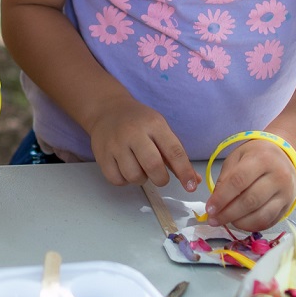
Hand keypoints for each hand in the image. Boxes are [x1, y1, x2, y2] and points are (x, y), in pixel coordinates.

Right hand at [84, 97, 199, 191]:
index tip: (191, 186)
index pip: (174, 151)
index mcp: (154, 124)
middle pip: (153, 166)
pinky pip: (117, 180)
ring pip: (134, 176)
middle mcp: (134, 132)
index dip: (185, 171)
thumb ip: (176, 156)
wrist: (107, 110)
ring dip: (141, 178)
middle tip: (159, 176)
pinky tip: (125, 168)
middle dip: (161, 178)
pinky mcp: (102, 155)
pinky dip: (125, 180)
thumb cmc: (139, 122)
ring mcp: (115, 144)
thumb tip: (194, 180)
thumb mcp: (160, 130)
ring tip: (139, 167)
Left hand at [206, 139, 295, 232]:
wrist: (285, 158)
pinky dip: (251, 226)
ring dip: (239, 222)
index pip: (239, 181)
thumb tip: (215, 203)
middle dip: (228, 213)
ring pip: (261, 215)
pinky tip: (239, 222)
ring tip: (225, 221)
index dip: (222, 197)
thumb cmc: (256, 156)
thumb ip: (225, 178)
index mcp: (263, 159)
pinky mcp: (288, 206)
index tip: (209, 208)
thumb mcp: (238, 157)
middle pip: (250, 201)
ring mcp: (286, 193)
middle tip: (213, 220)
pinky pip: (268, 222)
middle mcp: (278, 176)